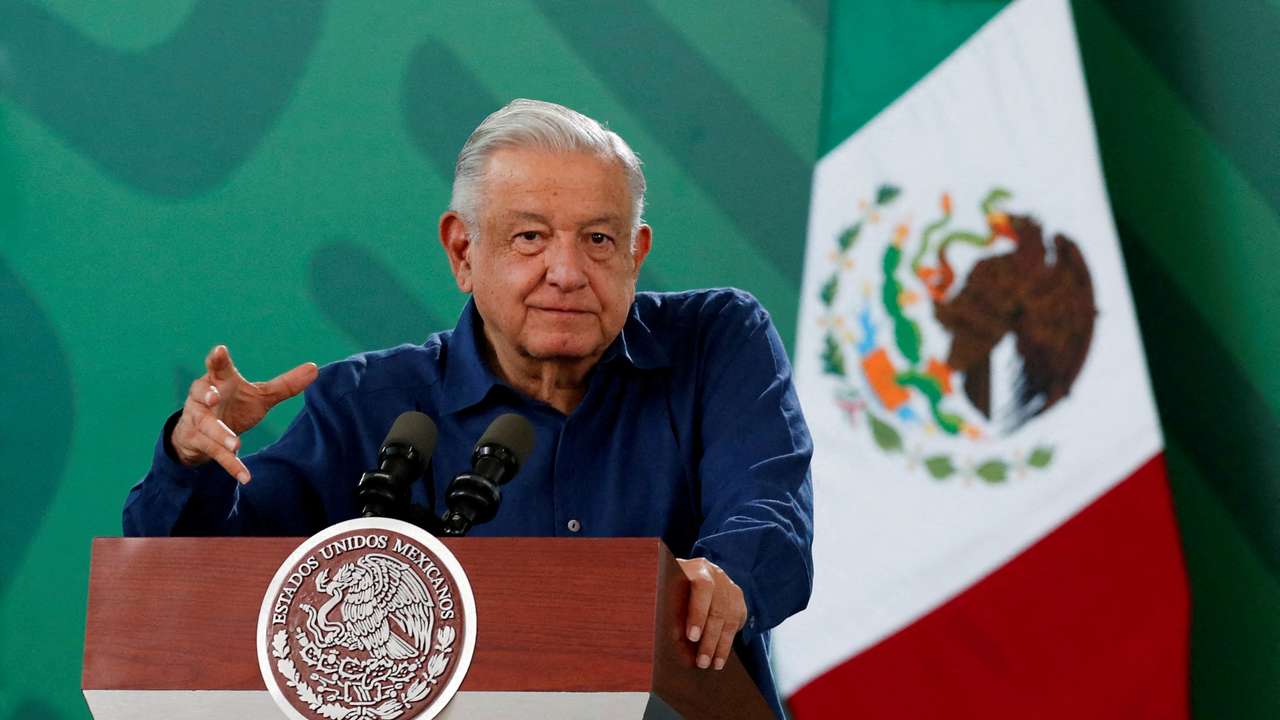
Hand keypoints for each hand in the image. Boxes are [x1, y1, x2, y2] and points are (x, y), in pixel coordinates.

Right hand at [170, 345, 316, 482]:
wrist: (203, 435)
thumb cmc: (233, 406)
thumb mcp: (260, 396)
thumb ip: (285, 385)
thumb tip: (315, 368)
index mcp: (219, 380)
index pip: (218, 367)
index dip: (217, 359)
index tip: (219, 351)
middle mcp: (203, 398)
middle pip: (201, 393)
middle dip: (206, 394)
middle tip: (213, 395)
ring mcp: (198, 421)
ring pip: (206, 426)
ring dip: (220, 434)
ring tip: (235, 443)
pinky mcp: (199, 442)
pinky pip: (215, 454)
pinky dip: (230, 465)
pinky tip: (245, 477)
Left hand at [676, 557, 746, 670]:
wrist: (691, 575)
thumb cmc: (673, 590)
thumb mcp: (669, 598)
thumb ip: (674, 620)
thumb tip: (683, 652)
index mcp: (694, 567)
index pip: (702, 587)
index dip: (698, 612)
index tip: (691, 637)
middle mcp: (715, 574)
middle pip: (717, 608)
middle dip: (709, 639)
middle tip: (702, 662)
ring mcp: (729, 585)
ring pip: (729, 618)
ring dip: (721, 646)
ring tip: (712, 665)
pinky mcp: (738, 598)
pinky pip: (737, 622)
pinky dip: (728, 641)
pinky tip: (720, 657)